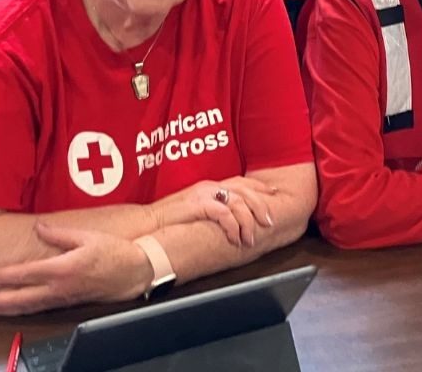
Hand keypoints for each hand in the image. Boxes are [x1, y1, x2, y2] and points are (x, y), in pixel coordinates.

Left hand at [0, 224, 151, 316]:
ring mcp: (63, 298)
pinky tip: (12, 310)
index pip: (27, 274)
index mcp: (63, 269)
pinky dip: (21, 310)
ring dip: (5, 309)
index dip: (5, 276)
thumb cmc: (113, 252)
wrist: (134, 271)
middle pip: (22, 298)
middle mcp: (59, 288)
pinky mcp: (67, 302)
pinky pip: (38, 309)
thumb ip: (60, 234)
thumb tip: (39, 228)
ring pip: (28, 308)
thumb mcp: (87, 236)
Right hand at [155, 176, 277, 247]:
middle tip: (269, 222)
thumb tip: (230, 221)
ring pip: (238, 202)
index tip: (274, 196)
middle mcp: (210, 186)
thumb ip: (212, 210)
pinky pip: (224, 213)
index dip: (260, 189)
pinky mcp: (198, 204)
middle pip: (245, 190)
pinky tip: (235, 239)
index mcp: (211, 185)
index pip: (242, 182)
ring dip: (248, 222)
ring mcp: (204, 194)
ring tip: (251, 239)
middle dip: (261, 206)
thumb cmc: (170, 221)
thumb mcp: (195, 211)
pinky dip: (233, 226)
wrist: (147, 224)